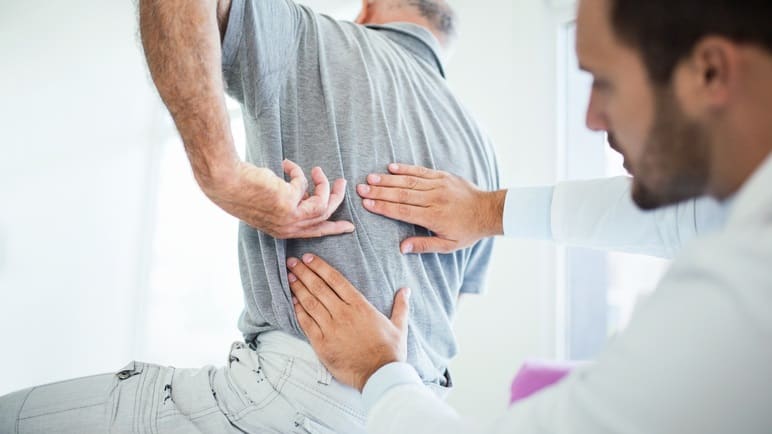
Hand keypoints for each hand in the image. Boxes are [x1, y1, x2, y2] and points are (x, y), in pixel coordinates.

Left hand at [203, 159, 354, 238]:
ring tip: (317, 170)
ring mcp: (290, 217)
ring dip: (324, 184)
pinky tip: (285, 164)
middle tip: (342, 183)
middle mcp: (288, 228)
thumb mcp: (272, 203)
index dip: (334, 228)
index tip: (349, 227)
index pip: (315, 232)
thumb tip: (306, 193)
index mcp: (283, 231)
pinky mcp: (289, 202)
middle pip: (325, 217)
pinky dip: (297, 172)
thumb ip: (291, 203)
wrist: (227, 183)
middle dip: (337, 198)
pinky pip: (304, 184)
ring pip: (322, 203)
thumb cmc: (244, 190)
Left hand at [286, 253, 410, 391]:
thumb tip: (406, 289)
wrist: (380, 375)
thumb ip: (401, 306)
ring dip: (298, 288)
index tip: (309, 258)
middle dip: (304, 272)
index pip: (336, 280)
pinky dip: (298, 310)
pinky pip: (306, 323)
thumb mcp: (399, 326)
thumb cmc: (390, 351)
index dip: (320, 267)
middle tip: (292, 262)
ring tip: (289, 277)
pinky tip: (292, 301)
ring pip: (310, 303)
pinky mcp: (322, 344)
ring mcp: (331, 328)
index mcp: (360, 306)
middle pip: (319, 288)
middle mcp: (343, 313)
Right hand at [356, 163, 505, 252]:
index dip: (383, 207)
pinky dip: (405, 168)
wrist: (489, 211)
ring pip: (408, 181)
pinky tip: (391, 167)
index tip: (367, 204)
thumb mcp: (448, 245)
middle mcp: (434, 199)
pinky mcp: (443, 176)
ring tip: (370, 178)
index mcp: (433, 217)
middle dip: (379, 191)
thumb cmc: (467, 231)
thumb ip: (423, 245)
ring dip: (387, 179)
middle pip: (401, 194)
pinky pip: (421, 171)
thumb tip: (401, 248)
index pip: (403, 211)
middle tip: (360, 189)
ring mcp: (438, 185)